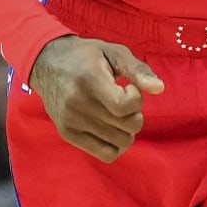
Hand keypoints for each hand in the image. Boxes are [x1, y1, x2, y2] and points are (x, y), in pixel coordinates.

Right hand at [28, 35, 162, 162]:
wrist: (46, 63)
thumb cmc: (86, 56)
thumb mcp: (113, 52)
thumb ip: (138, 69)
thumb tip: (159, 89)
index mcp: (89, 80)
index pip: (123, 107)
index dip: (136, 99)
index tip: (129, 87)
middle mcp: (77, 103)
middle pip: (126, 127)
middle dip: (135, 115)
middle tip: (124, 101)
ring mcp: (71, 122)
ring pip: (119, 143)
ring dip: (127, 130)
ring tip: (117, 114)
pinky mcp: (67, 134)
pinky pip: (105, 155)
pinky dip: (116, 146)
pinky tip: (112, 129)